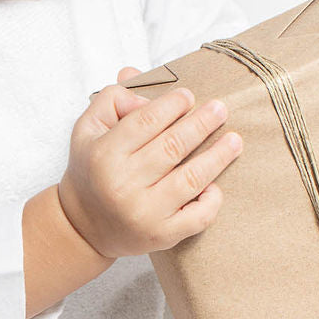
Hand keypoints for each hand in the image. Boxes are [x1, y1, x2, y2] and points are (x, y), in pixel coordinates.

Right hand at [57, 64, 243, 259]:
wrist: (82, 226)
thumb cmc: (91, 170)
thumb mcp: (88, 129)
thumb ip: (112, 99)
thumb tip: (140, 83)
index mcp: (104, 155)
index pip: (146, 121)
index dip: (172, 104)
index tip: (188, 96)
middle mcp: (123, 184)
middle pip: (173, 146)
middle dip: (202, 123)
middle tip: (220, 109)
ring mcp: (144, 213)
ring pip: (192, 178)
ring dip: (218, 156)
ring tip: (235, 140)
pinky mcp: (161, 235)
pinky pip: (198, 217)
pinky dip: (212, 199)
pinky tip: (216, 184)